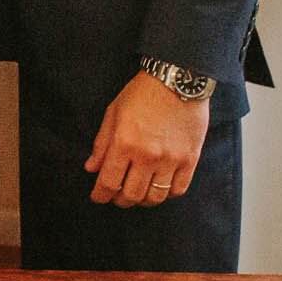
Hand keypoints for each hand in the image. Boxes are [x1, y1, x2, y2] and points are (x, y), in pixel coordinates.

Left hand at [85, 71, 209, 205]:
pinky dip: (166, 194)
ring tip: (137, 194)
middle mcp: (148, 155)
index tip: (97, 197)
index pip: (108, 182)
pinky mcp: (190, 159)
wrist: (176, 79)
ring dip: (143, 200)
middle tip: (116, 197)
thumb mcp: (113, 113)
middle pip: (132, 195)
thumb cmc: (141, 93)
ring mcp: (171, 159)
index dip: (100, 195)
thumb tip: (91, 168)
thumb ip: (102, 144)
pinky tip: (159, 187)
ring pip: (155, 197)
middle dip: (120, 200)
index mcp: (124, 143)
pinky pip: (178, 189)